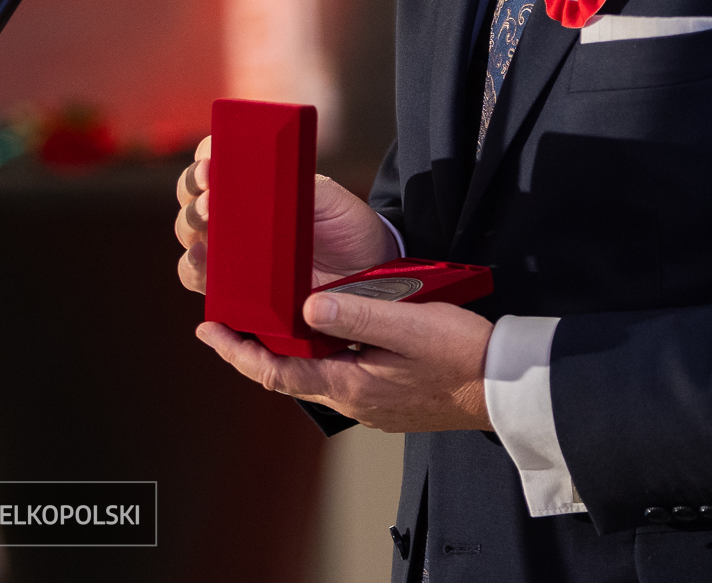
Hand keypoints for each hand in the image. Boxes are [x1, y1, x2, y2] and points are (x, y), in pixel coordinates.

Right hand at [174, 136, 401, 293]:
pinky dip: (194, 269)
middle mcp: (232, 212)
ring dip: (189, 227)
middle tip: (210, 198)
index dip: (204, 158)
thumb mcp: (326, 195)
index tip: (211, 164)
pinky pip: (200, 278)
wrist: (364, 267)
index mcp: (251, 182)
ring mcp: (229, 249)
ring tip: (205, 227)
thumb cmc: (343, 222)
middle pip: (191, 196)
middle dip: (192, 192)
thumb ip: (294, 182)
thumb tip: (258, 178)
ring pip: (188, 234)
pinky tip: (202, 262)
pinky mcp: (233, 286)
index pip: (213, 160)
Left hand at [197, 292, 494, 432]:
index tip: (206, 329)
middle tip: (227, 324)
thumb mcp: (406, 324)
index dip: (235, 351)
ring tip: (270, 325)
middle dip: (253, 351)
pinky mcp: (388, 400)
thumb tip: (305, 307)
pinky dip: (317, 357)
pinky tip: (325, 337)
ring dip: (286, 353)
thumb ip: (355, 314)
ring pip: (313, 376)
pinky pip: (339, 377)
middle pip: (287, 377)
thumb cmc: (460, 354)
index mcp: (348, 383)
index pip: (274, 371)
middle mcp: (353, 400)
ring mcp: (371, 404)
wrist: (505, 387)